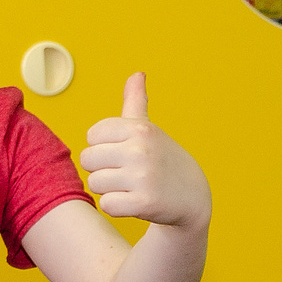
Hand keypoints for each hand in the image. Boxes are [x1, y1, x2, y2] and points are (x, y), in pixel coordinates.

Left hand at [80, 73, 208, 228]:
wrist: (193, 197)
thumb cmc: (162, 160)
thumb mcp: (149, 129)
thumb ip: (135, 102)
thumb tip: (137, 74)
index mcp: (139, 129)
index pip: (92, 135)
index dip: (103, 147)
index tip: (122, 154)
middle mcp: (140, 149)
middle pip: (88, 160)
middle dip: (101, 169)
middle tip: (124, 174)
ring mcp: (143, 176)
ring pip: (95, 183)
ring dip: (108, 189)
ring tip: (130, 187)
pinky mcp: (144, 203)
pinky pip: (107, 205)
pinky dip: (116, 207)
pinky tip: (133, 202)